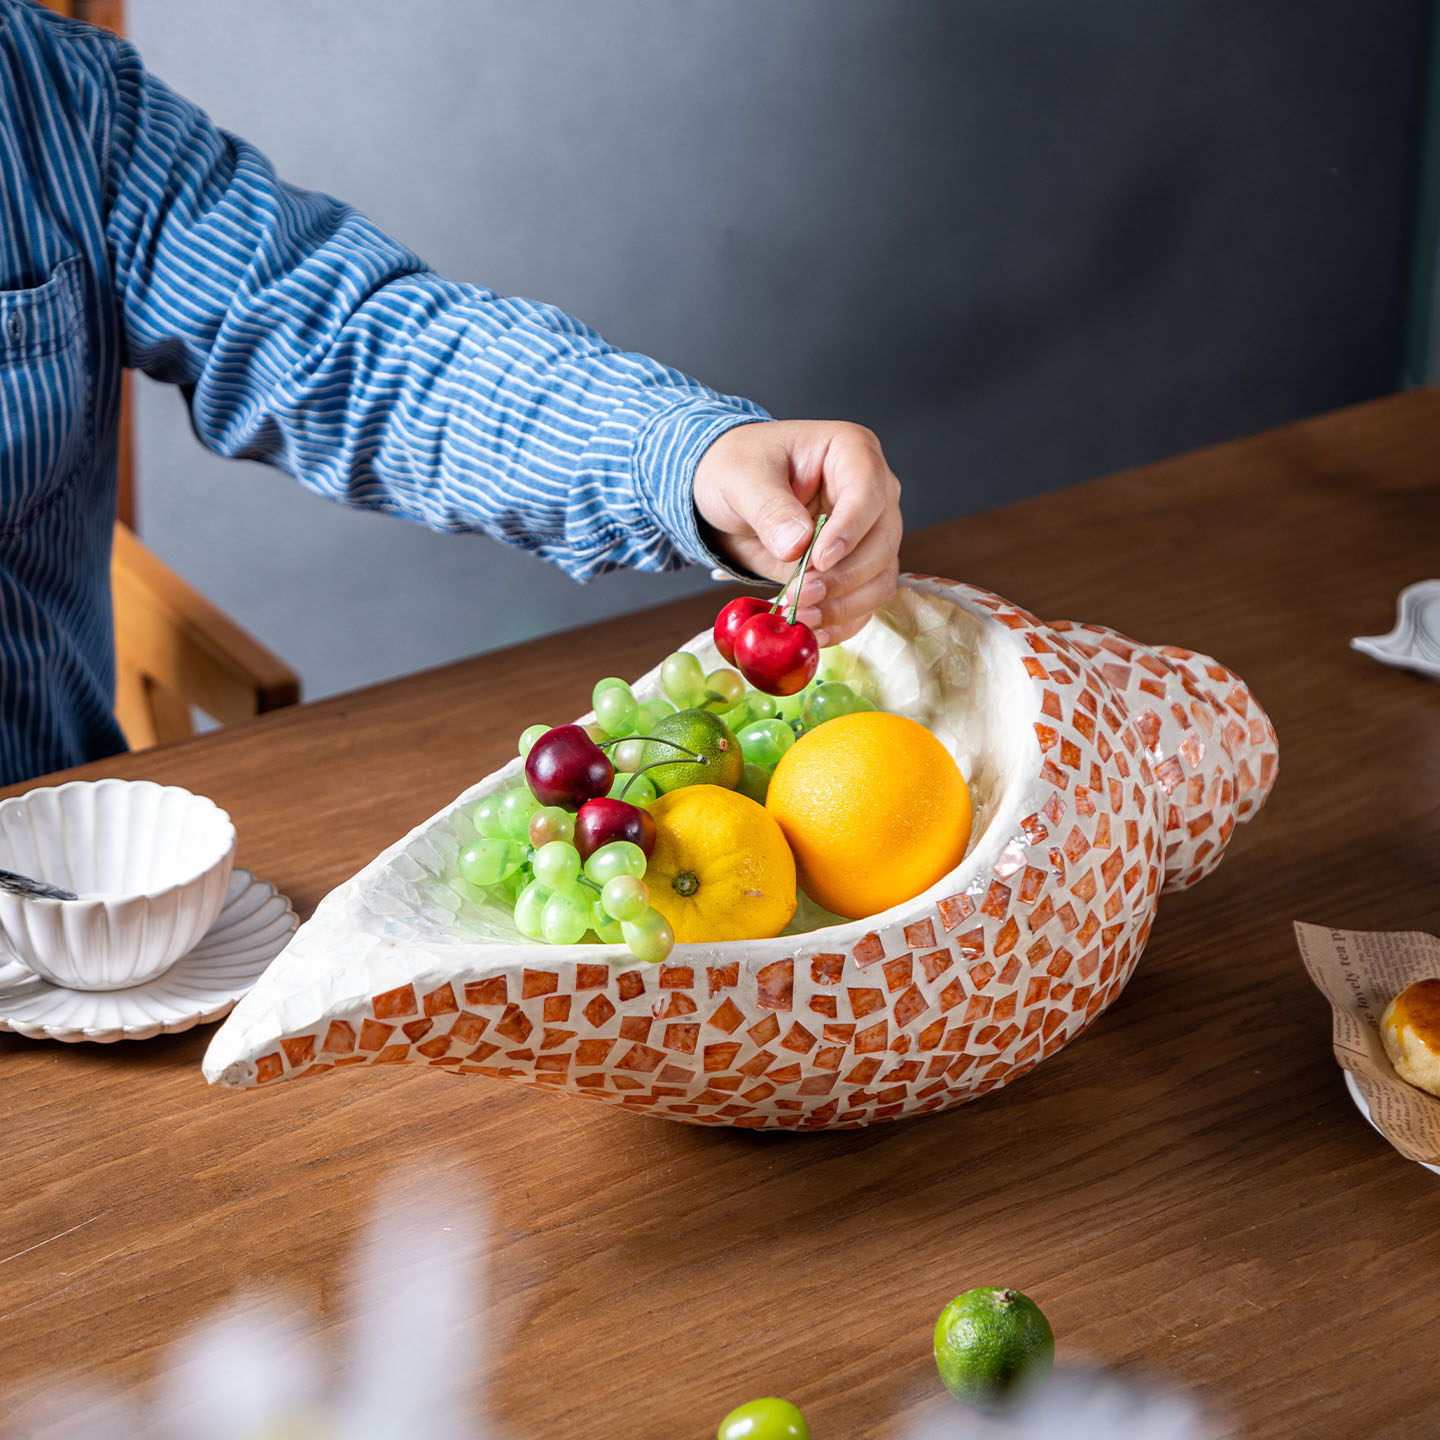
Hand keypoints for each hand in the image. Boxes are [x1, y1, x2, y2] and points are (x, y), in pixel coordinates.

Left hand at [692, 420, 901, 647]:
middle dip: (844, 577)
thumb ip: (769, 508)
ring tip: (801, 615)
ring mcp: (868, 533)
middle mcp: (872, 492)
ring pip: (880, 578)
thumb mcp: (740, 478)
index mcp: (851, 452)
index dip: (850, 529)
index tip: (820, 559)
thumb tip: (797, 547)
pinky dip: (842, 622)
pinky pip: (864, 602)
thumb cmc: (738, 468)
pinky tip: (813, 631)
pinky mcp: (856, 568)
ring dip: (844, 605)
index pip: (868, 491)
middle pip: (883, 542)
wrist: (730, 494)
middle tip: (801, 594)